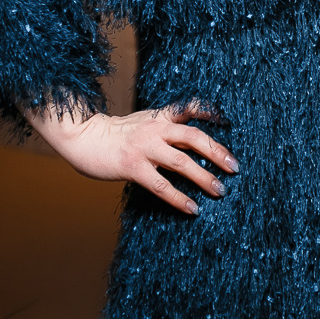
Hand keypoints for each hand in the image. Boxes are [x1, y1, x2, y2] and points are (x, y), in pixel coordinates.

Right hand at [40, 102, 237, 215]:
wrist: (84, 138)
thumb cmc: (116, 134)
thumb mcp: (143, 120)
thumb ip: (166, 124)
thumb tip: (194, 139)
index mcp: (160, 117)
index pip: (191, 110)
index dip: (213, 114)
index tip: (232, 123)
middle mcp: (155, 129)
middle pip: (194, 138)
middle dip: (218, 153)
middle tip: (235, 168)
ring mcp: (144, 148)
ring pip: (181, 162)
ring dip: (204, 178)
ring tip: (220, 191)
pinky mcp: (132, 166)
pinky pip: (161, 185)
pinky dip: (179, 198)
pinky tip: (192, 208)